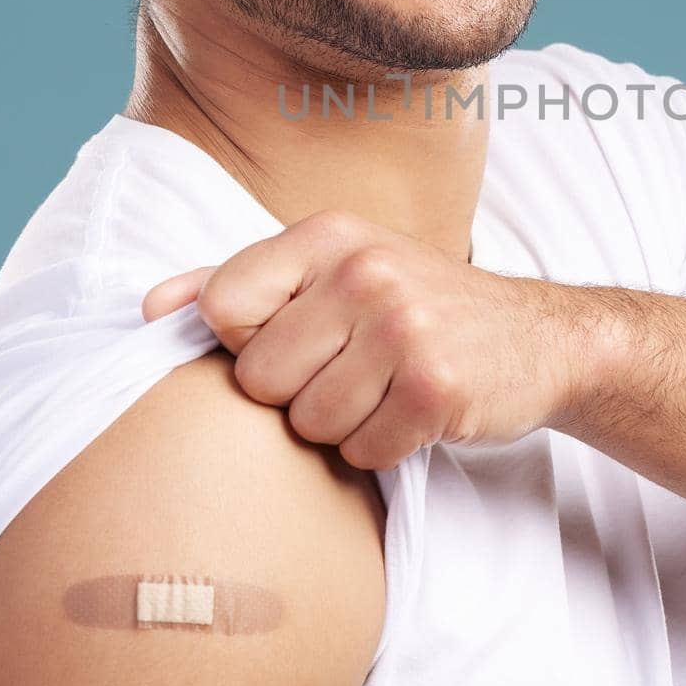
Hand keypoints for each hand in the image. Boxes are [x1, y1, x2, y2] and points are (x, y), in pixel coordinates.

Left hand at [140, 209, 592, 469]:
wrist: (537, 338)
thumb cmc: (418, 306)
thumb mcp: (334, 271)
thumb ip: (241, 283)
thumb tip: (148, 307)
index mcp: (330, 234)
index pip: (222, 308)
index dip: (247, 343)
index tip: (296, 338)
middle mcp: (366, 271)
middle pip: (260, 378)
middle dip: (295, 394)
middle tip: (351, 370)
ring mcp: (406, 328)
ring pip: (307, 423)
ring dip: (341, 425)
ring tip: (384, 390)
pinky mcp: (438, 387)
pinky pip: (362, 451)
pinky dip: (382, 448)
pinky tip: (413, 414)